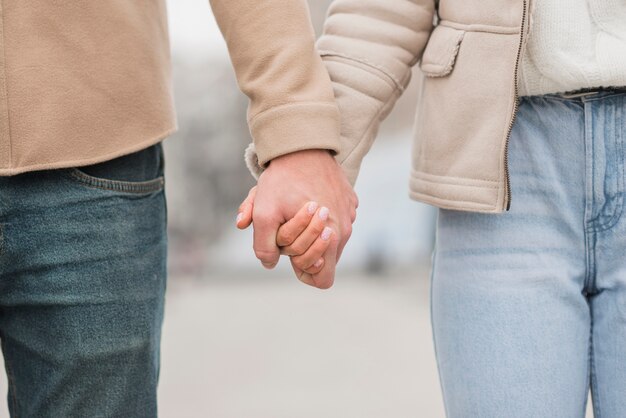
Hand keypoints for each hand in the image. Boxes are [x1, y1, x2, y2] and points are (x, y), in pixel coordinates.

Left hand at [237, 150, 357, 288]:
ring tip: (293, 209)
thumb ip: (263, 245)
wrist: (302, 144)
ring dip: (308, 232)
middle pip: (323, 258)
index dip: (303, 272)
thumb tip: (269, 263)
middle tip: (287, 226)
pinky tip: (305, 197)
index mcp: (331, 237)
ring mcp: (349, 213)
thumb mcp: (264, 213)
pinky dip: (318, 216)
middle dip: (302, 249)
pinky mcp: (348, 200)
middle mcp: (345, 228)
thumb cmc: (283, 180)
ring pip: (328, 239)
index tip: (290, 255)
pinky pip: (334, 219)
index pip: (322, 279)